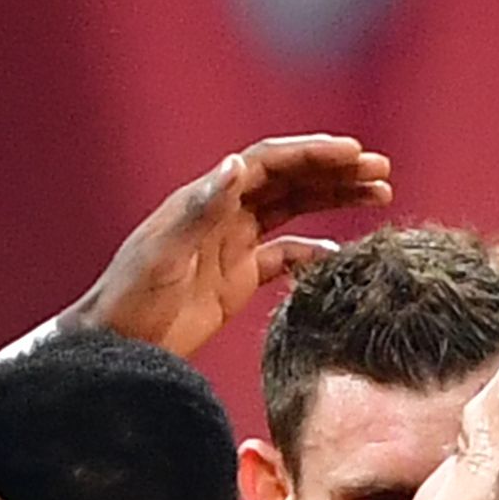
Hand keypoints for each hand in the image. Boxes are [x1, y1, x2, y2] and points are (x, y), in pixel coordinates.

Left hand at [63, 136, 393, 355]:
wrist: (115, 346)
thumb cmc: (131, 299)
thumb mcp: (165, 254)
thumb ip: (201, 210)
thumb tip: (237, 164)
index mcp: (207, 199)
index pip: (269, 163)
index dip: (313, 154)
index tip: (354, 153)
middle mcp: (223, 214)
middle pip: (290, 180)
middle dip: (336, 171)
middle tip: (383, 169)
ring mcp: (232, 245)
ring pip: (294, 210)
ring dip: (335, 199)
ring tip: (380, 195)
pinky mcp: (236, 280)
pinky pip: (285, 256)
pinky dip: (316, 251)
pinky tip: (345, 254)